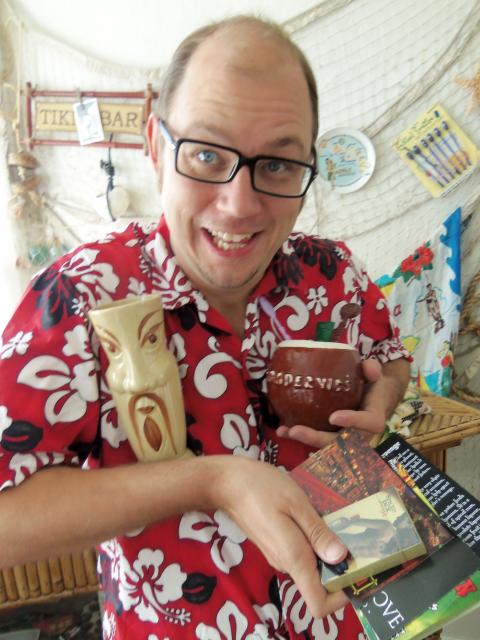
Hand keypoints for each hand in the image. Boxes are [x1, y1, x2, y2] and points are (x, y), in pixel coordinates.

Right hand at [213, 456, 348, 617]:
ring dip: (326, 547)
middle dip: (339, 564)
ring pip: (310, 564)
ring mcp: (278, 555)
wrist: (225, 482)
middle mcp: (286, 563)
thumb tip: (341, 558)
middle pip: (319, 582)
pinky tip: (316, 513)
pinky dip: (313, 539)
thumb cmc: (260, 487)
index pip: (318, 604)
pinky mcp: (274, 544)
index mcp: (294, 558)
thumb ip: (318, 532)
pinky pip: (301, 551)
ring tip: (337, 517)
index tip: (357, 571)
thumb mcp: (295, 503)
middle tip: (354, 533)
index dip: (341, 597)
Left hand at [277, 358, 384, 448]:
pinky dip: (300, 437)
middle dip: (317, 439)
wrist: (374, 401)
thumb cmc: (372, 386)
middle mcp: (361, 435)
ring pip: (326, 446)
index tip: (333, 416)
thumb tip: (368, 366)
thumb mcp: (374, 375)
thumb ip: (373, 369)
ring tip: (285, 431)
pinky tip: (282, 430)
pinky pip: (317, 441)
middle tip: (296, 430)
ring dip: (304, 440)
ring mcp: (346, 440)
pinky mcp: (333, 438)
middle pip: (340, 443)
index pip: (368, 423)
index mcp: (374, 418)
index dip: (352, 421)